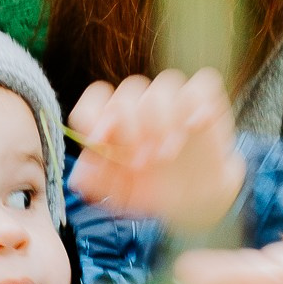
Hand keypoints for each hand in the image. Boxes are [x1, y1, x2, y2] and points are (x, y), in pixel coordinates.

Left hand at [68, 69, 245, 231]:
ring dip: (162, 121)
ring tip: (166, 156)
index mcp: (114, 122)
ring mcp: (174, 99)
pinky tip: (193, 127)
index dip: (93, 116)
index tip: (98, 142)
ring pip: (163, 85)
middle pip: (128, 93)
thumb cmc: (153, 190)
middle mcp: (141, 104)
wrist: (196, 201)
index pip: (95, 100)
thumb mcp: (124, 194)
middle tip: (138, 164)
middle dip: (131, 129)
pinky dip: (197, 102)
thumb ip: (100, 184)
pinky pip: (203, 82)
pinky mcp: (204, 101)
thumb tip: (78, 177)